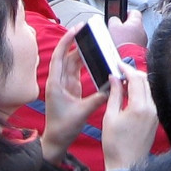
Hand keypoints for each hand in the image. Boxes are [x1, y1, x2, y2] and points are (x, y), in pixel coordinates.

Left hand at [41, 26, 108, 165]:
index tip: (76, 29)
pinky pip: (78, 71)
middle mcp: (59, 81)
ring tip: (93, 41)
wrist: (56, 140)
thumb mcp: (83, 112)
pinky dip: (85, 63)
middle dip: (76, 42)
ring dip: (82, 52)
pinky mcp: (71, 89)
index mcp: (56, 84)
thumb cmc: (63, 127)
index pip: (59, 57)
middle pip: (67, 56)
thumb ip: (99, 97)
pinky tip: (94, 57)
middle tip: (88, 31)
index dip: (66, 41)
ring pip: (73, 63)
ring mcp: (65, 84)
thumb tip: (113, 85)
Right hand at [101, 61, 157, 170]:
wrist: (126, 164)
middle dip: (133, 74)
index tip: (118, 64)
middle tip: (120, 71)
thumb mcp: (110, 117)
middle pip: (145, 83)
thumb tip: (115, 78)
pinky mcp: (155, 120)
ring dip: (137, 84)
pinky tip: (130, 95)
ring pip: (148, 91)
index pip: (137, 79)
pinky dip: (140, 94)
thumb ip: (115, 95)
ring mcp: (155, 114)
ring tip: (123, 82)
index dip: (127, 69)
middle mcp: (151, 108)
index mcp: (140, 106)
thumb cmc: (114, 143)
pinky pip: (149, 101)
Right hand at [107, 9, 146, 47]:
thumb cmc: (122, 43)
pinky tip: (122, 46)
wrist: (127, 59)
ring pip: (133, 34)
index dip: (126, 13)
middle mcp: (142, 30)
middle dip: (125, 26)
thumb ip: (114, 19)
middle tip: (117, 30)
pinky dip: (128, 44)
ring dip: (126, 36)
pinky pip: (134, 43)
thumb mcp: (113, 26)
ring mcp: (143, 40)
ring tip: (118, 40)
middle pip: (133, 24)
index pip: (134, 12)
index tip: (120, 16)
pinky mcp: (140, 49)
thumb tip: (114, 19)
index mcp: (137, 22)